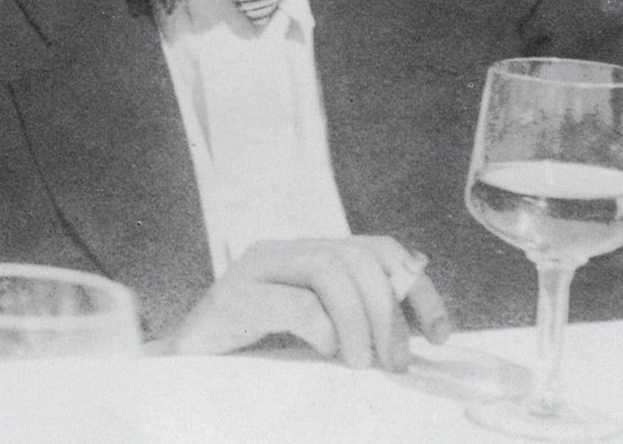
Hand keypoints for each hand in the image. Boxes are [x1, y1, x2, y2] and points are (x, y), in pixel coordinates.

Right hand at [153, 236, 451, 369]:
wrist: (181, 374)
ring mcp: (255, 271)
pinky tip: (327, 354)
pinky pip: (294, 302)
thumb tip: (412, 345)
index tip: (441, 335)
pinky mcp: (232, 298)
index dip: (417, 288)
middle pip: (358, 256)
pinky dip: (323, 329)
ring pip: (330, 268)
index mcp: (307, 258)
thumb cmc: (250, 361)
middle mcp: (283, 253)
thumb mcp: (316, 340)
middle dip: (389, 312)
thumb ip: (353, 327)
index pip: (379, 250)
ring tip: (363, 363)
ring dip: (361, 321)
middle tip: (394, 362)